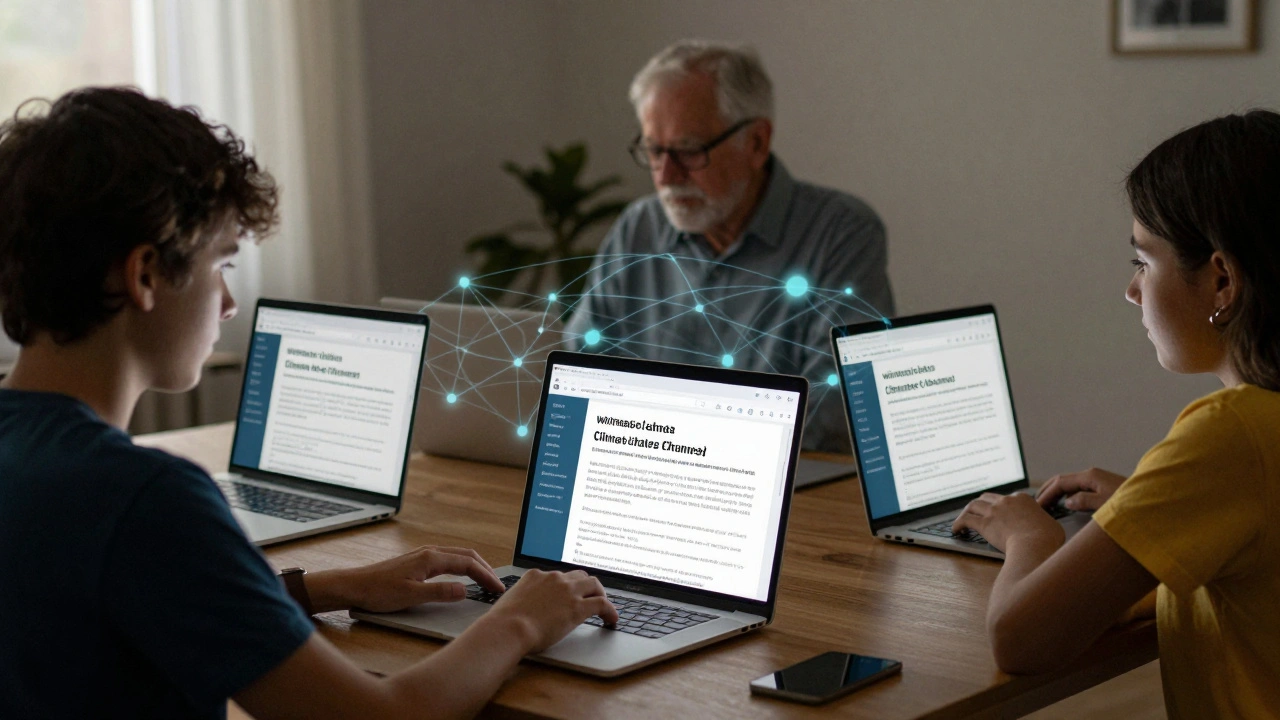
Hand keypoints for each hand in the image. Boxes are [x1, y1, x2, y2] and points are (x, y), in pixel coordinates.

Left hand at [307, 545, 504, 613]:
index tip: (498, 589)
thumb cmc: (378, 592)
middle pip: (466, 555)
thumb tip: (465, 590)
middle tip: (498, 584)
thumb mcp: (411, 596)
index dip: (486, 576)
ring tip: (485, 580)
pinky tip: (462, 575)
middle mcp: (429, 552)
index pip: (468, 564)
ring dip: (475, 566)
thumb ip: (440, 592)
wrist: (354, 586)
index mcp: (431, 559)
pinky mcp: (417, 561)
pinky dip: (462, 566)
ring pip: (458, 555)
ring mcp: (423, 555)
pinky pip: (448, 559)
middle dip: (485, 568)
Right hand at [486, 569, 617, 653]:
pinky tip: (611, 619)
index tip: (569, 594)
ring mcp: (567, 590)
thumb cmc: (503, 623)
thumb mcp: (511, 603)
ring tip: (604, 608)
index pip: (557, 576)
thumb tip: (523, 610)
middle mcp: (553, 578)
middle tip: (590, 597)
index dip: (566, 586)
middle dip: (585, 587)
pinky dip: (610, 611)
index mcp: (535, 576)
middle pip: (578, 576)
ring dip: (600, 594)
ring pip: (593, 584)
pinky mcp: (578, 606)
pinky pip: (602, 604)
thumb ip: (522, 600)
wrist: (508, 628)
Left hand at [952, 493, 1064, 553]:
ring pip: (973, 505)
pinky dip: (958, 523)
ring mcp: (994, 510)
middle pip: (987, 498)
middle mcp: (1006, 501)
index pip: (1007, 499)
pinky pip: (966, 520)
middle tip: (976, 512)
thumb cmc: (1048, 538)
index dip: (1000, 506)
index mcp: (1023, 498)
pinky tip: (956, 530)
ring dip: (966, 511)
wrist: (1037, 543)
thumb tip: (1043, 526)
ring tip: (962, 520)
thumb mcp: (1051, 524)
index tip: (997, 513)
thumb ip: (1042, 521)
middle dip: (981, 504)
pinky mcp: (984, 523)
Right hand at [1036, 468, 1124, 511]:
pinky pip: (1078, 488)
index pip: (1060, 482)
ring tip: (1047, 504)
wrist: (1153, 501)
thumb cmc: (1131, 504)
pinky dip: (1067, 494)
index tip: (1038, 506)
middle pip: (1062, 479)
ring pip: (1070, 483)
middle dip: (1048, 490)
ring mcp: (1097, 479)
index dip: (1047, 494)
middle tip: (1036, 503)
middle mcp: (1092, 474)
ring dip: (1057, 492)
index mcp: (1090, 476)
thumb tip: (1066, 502)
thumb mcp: (1104, 504)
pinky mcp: (1102, 485)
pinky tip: (1066, 504)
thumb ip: (1083, 501)